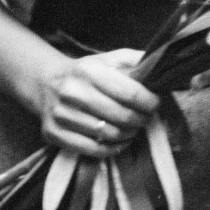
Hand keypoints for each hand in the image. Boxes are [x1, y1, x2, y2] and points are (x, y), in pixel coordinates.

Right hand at [36, 48, 158, 157]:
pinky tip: (120, 140)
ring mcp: (61, 115)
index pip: (130, 93)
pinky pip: (92, 150)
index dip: (149, 101)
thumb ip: (136, 61)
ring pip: (108, 135)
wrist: (46, 83)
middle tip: (146, 117)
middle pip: (121, 116)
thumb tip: (162, 67)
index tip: (156, 103)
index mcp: (90, 71)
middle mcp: (73, 92)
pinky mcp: (54, 134)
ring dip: (128, 134)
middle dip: (141, 119)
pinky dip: (112, 148)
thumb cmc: (87, 72)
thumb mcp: (109, 59)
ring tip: (133, 128)